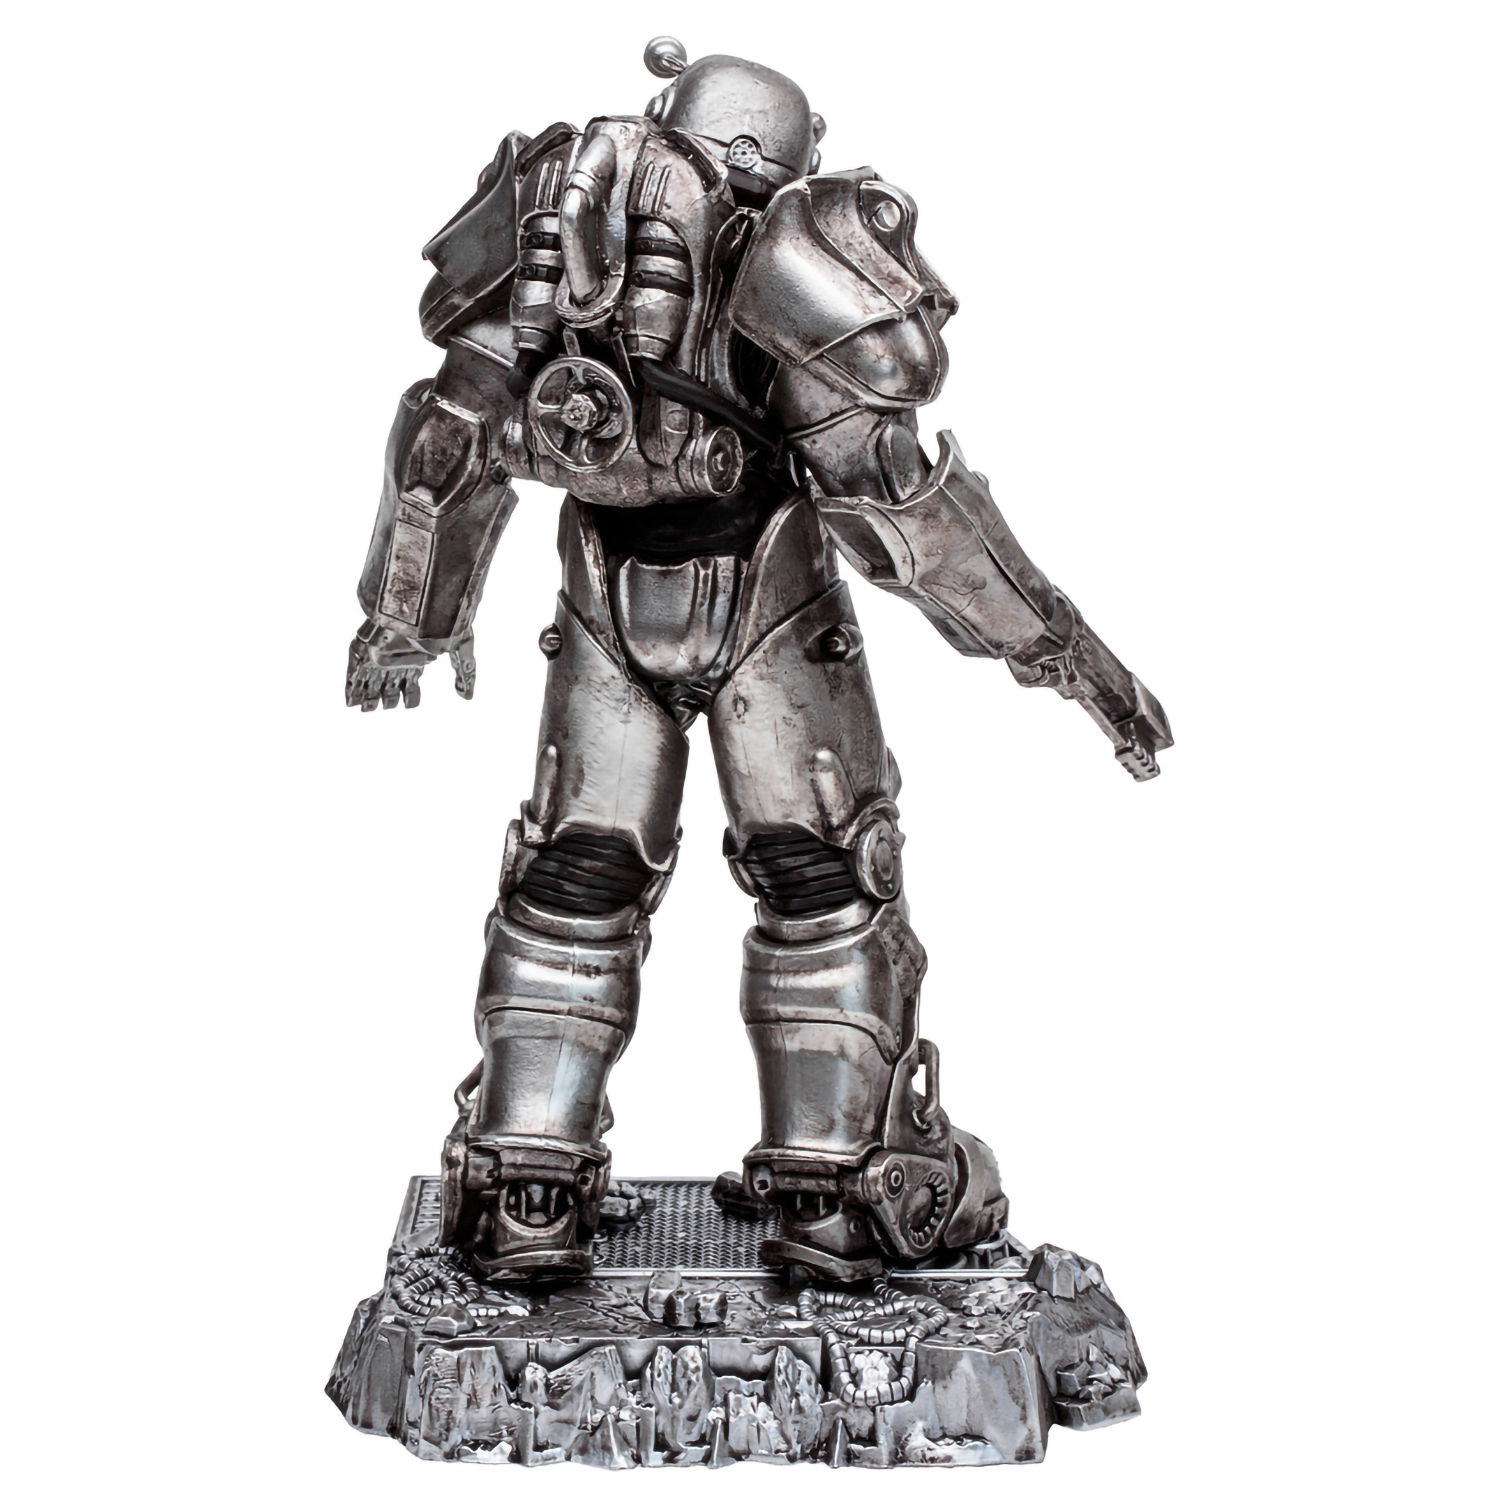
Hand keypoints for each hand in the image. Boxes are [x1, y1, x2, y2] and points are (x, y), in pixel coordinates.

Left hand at [345, 621, 477, 709]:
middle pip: (390, 683)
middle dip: (387, 698)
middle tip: (384, 708)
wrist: (420, 606)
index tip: (408, 705)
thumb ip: (466, 672)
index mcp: (418, 656)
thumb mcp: (462, 647)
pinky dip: (351, 688)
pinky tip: (349, 701)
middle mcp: (398, 656)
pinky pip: (355, 673)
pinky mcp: (366, 651)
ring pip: (371, 681)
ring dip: (367, 696)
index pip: (412, 681)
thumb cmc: (441, 622)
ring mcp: (381, 653)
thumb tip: (467, 696)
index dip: (410, 696)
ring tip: (365, 709)